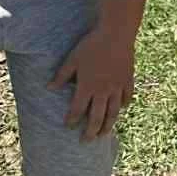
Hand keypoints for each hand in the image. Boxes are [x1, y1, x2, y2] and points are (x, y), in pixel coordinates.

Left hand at [51, 24, 135, 141]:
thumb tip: (48, 88)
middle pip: (96, 118)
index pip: (77, 110)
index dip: (72, 120)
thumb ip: (61, 75)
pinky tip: (120, 110)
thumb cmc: (92, 44)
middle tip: (86, 141)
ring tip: (104, 134)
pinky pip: (126, 98)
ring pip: (113, 112)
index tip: (68, 126)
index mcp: (87, 86)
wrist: (117, 33)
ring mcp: (117, 87)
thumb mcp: (72, 58)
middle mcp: (103, 91)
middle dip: (90, 132)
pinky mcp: (128, 80)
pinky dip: (122, 106)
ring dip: (108, 125)